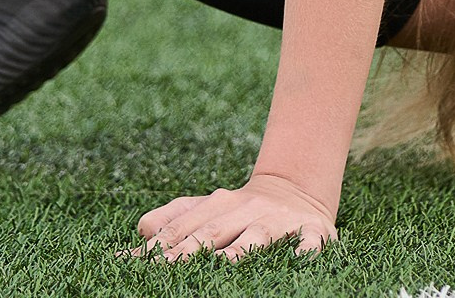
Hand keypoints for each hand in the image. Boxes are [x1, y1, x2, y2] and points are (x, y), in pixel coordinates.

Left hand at [130, 172, 337, 262]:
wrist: (297, 189)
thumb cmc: (240, 210)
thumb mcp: (207, 207)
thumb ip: (174, 218)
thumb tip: (142, 231)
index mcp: (218, 204)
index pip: (185, 226)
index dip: (164, 243)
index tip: (143, 260)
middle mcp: (246, 209)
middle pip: (214, 231)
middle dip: (192, 249)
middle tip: (170, 267)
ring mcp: (278, 220)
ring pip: (257, 235)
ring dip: (241, 249)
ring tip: (225, 263)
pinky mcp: (312, 231)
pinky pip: (309, 241)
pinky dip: (305, 248)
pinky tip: (298, 256)